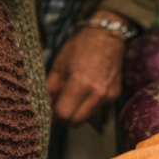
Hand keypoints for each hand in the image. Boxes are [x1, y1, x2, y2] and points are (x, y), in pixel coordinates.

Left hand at [46, 10, 126, 125]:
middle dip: (64, 118)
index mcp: (80, 84)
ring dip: (76, 113)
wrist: (107, 35)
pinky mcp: (114, 95)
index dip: (53, 114)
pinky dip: (87, 106)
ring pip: (86, 118)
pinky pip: (96, 109)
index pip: (63, 115)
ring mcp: (108, 96)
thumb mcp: (59, 63)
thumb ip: (51, 88)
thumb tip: (45, 105)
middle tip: (57, 106)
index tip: (49, 108)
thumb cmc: (81, 45)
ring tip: (71, 96)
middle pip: (75, 122)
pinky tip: (84, 91)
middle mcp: (97, 93)